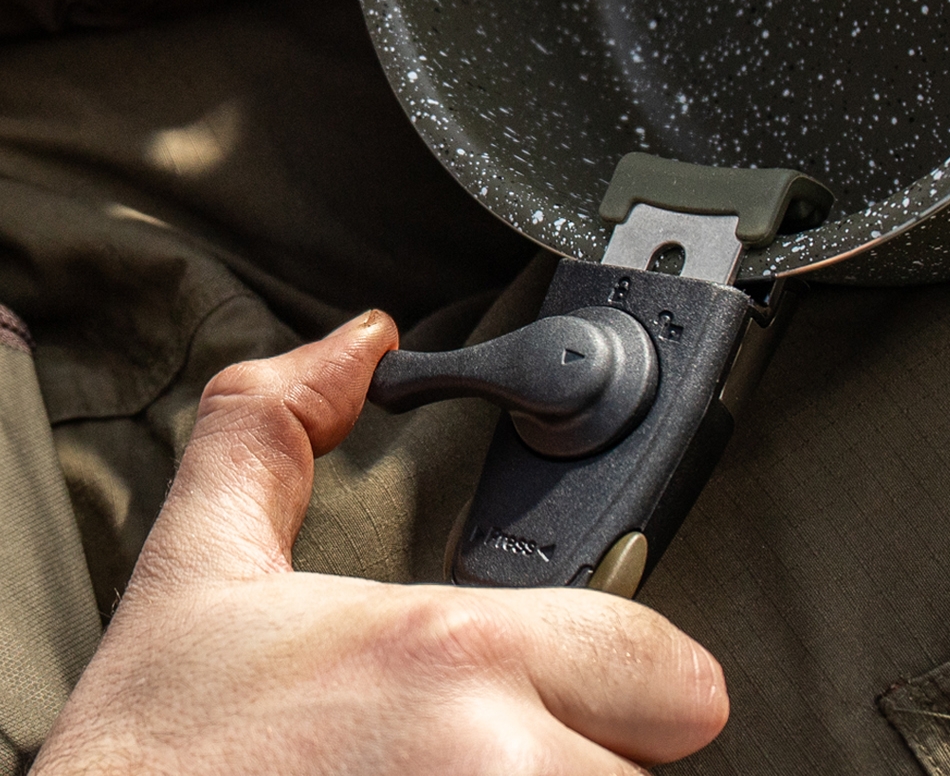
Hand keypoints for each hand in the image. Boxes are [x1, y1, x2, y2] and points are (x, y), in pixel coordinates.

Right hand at [33, 312, 727, 774]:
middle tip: (502, 751)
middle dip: (595, 753)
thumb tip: (360, 343)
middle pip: (656, 765)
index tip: (568, 694)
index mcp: (458, 652)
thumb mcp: (196, 571)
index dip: (629, 679)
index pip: (673, 671)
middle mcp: (501, 762)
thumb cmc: (148, 763)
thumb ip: (272, 428)